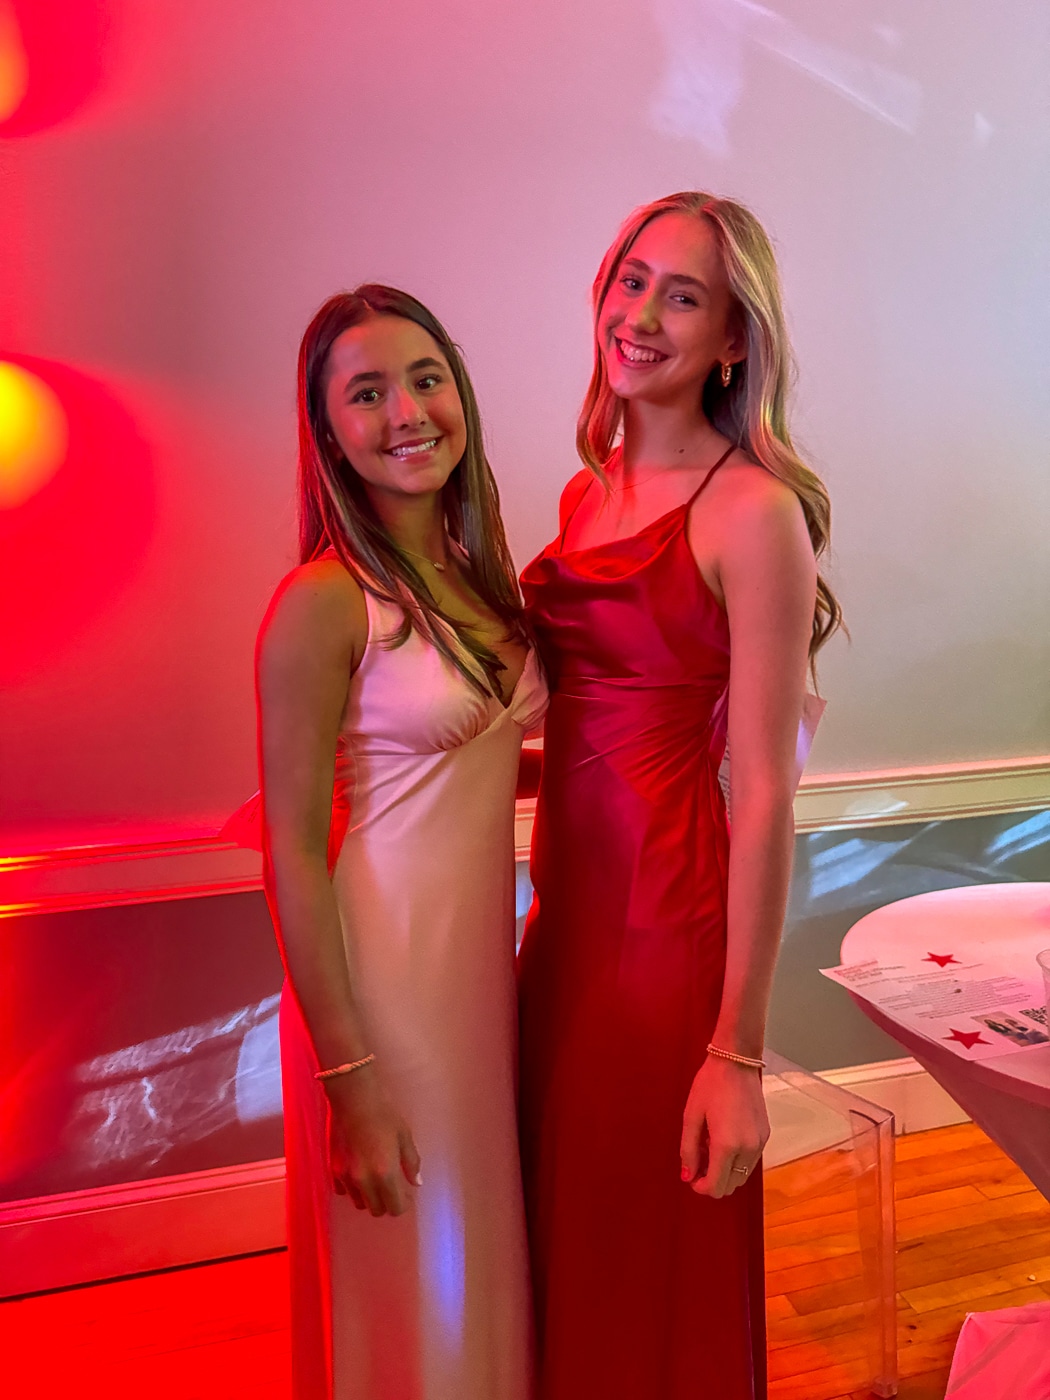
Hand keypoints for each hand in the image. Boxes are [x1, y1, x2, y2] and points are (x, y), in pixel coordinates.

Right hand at [324, 1067, 421, 1216]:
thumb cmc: (384, 1113)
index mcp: (385, 1173)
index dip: (403, 1203)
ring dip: (369, 1197)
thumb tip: (416, 1182)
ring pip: (359, 1203)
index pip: (395, 1207)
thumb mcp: (404, 1136)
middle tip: (392, 1187)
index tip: (406, 1194)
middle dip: (386, 1203)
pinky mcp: (333, 1169)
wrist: (353, 1096)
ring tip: (375, 1179)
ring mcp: (345, 1176)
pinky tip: (358, 1172)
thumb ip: (411, 1162)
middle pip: (376, 1210)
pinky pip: (342, 1190)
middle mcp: (364, 1181)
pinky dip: (352, 1188)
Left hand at [680, 1054, 768, 1198]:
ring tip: (710, 1149)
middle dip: (713, 1181)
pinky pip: (750, 1162)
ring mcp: (760, 1143)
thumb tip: (687, 1176)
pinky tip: (724, 1141)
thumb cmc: (709, 1085)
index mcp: (726, 1145)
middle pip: (731, 1185)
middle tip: (698, 1162)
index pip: (716, 1186)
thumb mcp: (691, 1116)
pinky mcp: (765, 1135)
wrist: (736, 1062)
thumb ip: (689, 1150)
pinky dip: (736, 1161)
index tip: (691, 1177)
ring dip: (725, 1172)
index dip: (701, 1187)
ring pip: (742, 1176)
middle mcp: (747, 1148)